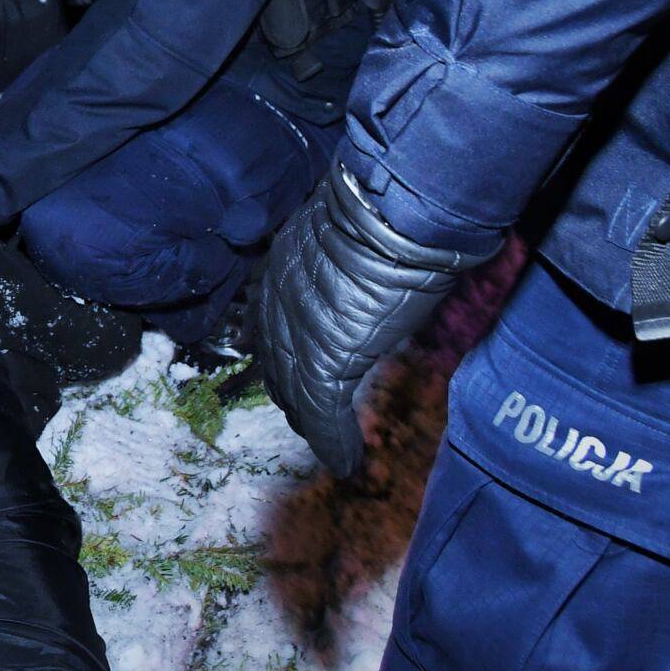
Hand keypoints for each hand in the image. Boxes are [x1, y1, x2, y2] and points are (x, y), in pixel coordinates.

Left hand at [257, 167, 492, 476]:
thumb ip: (357, 254)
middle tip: (308, 415)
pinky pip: (321, 414)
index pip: (273, 317)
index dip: (282, 345)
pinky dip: (334, 442)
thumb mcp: (365, 230)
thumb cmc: (395, 209)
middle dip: (289, 389)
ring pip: (294, 391)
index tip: (284, 365)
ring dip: (313, 421)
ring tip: (330, 444)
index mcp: (286, 261)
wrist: (395, 213)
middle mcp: (278, 298)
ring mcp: (294, 332)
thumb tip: (386, 254)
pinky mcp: (319, 364)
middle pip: (276, 359)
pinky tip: (345, 461)